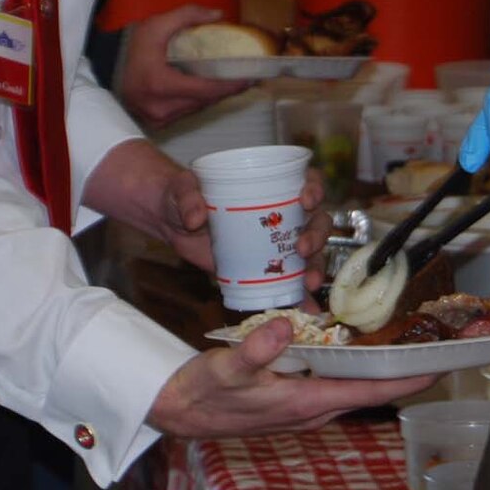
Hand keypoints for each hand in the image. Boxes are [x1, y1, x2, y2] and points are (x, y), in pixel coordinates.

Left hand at [84, 143, 332, 289]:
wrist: (172, 223)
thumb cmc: (182, 196)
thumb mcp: (182, 190)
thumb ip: (188, 198)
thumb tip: (195, 217)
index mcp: (272, 185)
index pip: (307, 180)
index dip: (315, 188)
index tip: (306, 200)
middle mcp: (283, 212)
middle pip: (316, 220)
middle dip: (317, 235)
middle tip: (304, 249)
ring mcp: (276, 241)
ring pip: (311, 252)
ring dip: (316, 266)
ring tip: (310, 283)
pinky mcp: (266, 267)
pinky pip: (291, 281)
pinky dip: (301, 296)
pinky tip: (306, 309)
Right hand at [116, 5, 251, 129]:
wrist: (104, 67)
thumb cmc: (130, 46)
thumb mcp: (157, 24)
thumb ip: (188, 15)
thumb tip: (219, 15)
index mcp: (162, 85)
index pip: (206, 90)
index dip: (231, 86)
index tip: (251, 78)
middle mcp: (161, 108)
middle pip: (205, 101)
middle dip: (228, 91)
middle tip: (249, 78)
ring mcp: (158, 119)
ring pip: (197, 109)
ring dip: (215, 97)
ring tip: (234, 82)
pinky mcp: (156, 123)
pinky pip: (186, 112)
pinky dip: (199, 101)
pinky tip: (211, 90)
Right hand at [147, 318, 434, 437]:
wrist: (179, 411)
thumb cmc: (203, 392)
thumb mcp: (226, 368)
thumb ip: (256, 349)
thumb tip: (284, 326)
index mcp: (305, 403)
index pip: (368, 391)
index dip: (406, 381)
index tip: (439, 369)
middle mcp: (313, 409)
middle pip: (371, 389)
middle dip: (404, 371)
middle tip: (436, 345)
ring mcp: (305, 406)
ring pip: (355, 386)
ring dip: (383, 368)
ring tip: (410, 343)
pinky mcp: (296, 398)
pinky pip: (337, 382)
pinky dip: (356, 365)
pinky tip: (362, 345)